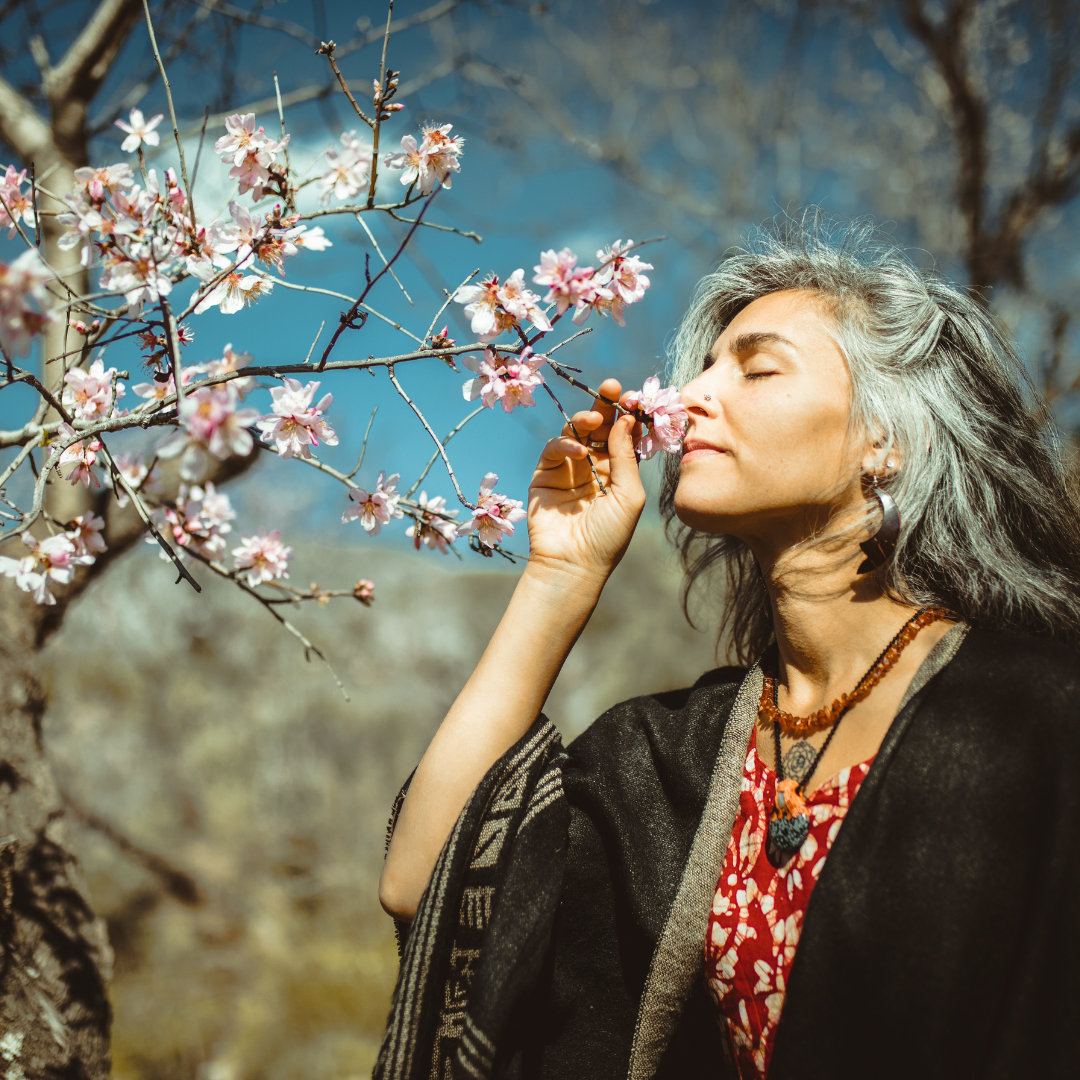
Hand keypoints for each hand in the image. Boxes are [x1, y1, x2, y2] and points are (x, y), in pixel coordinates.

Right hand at [526, 378, 645, 583]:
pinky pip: (554, 449)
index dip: (628, 415)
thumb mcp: (629, 495)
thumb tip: (626, 419)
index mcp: (617, 471)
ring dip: (585, 420)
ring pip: (575, 433)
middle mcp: (593, 467)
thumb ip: (625, 456)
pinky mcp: (544, 475)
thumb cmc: (609, 536)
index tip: (635, 398)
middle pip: (599, 427)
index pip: (622, 434)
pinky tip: (579, 452)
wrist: (574, 564)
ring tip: (595, 419)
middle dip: (605, 405)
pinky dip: (565, 444)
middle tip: (612, 387)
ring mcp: (568, 470)